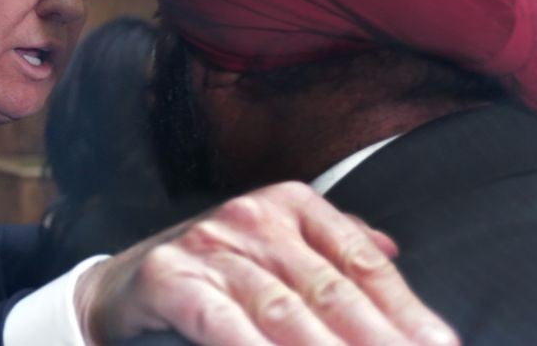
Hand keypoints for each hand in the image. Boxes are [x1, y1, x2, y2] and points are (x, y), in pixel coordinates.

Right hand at [75, 181, 457, 344]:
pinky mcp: (171, 276)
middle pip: (331, 289)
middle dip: (380, 339)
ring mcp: (212, 244)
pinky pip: (221, 321)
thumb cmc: (218, 268)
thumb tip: (393, 250)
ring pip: (284, 308)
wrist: (129, 279)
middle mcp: (254, 216)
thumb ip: (334, 244)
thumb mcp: (277, 245)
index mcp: (290, 204)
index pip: (361, 262)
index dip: (406, 310)